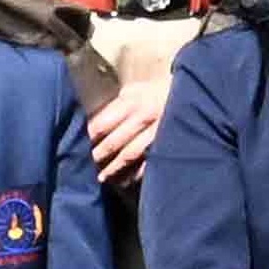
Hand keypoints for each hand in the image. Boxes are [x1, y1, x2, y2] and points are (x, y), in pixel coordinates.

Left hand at [86, 52, 179, 180]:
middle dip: (97, 156)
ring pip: (130, 154)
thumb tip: (92, 124)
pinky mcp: (170, 140)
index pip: (102, 123)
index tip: (77, 147)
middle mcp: (143, 116)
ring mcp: (157, 130)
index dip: (88, 138)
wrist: (192, 88)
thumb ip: (117, 106)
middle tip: (84, 168)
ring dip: (114, 168)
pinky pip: (151, 160)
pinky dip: (138, 173)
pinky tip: (127, 180)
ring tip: (103, 178)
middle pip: (113, 141)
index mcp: (131, 101)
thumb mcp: (135, 90)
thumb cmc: (157, 91)